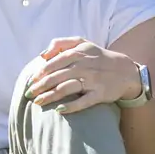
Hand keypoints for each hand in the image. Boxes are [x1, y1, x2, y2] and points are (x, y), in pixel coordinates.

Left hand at [26, 36, 144, 114]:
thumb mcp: (82, 43)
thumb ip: (61, 44)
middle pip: (57, 77)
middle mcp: (85, 66)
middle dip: (40, 86)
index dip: (40, 73)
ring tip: (38, 102)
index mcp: (78, 53)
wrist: (125, 70)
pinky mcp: (100, 94)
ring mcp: (93, 80)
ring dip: (50, 96)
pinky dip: (71, 106)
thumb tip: (43, 55)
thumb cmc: (97, 57)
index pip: (54, 63)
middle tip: (29, 94)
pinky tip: (59, 110)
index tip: (31, 81)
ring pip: (67, 88)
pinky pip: (83, 101)